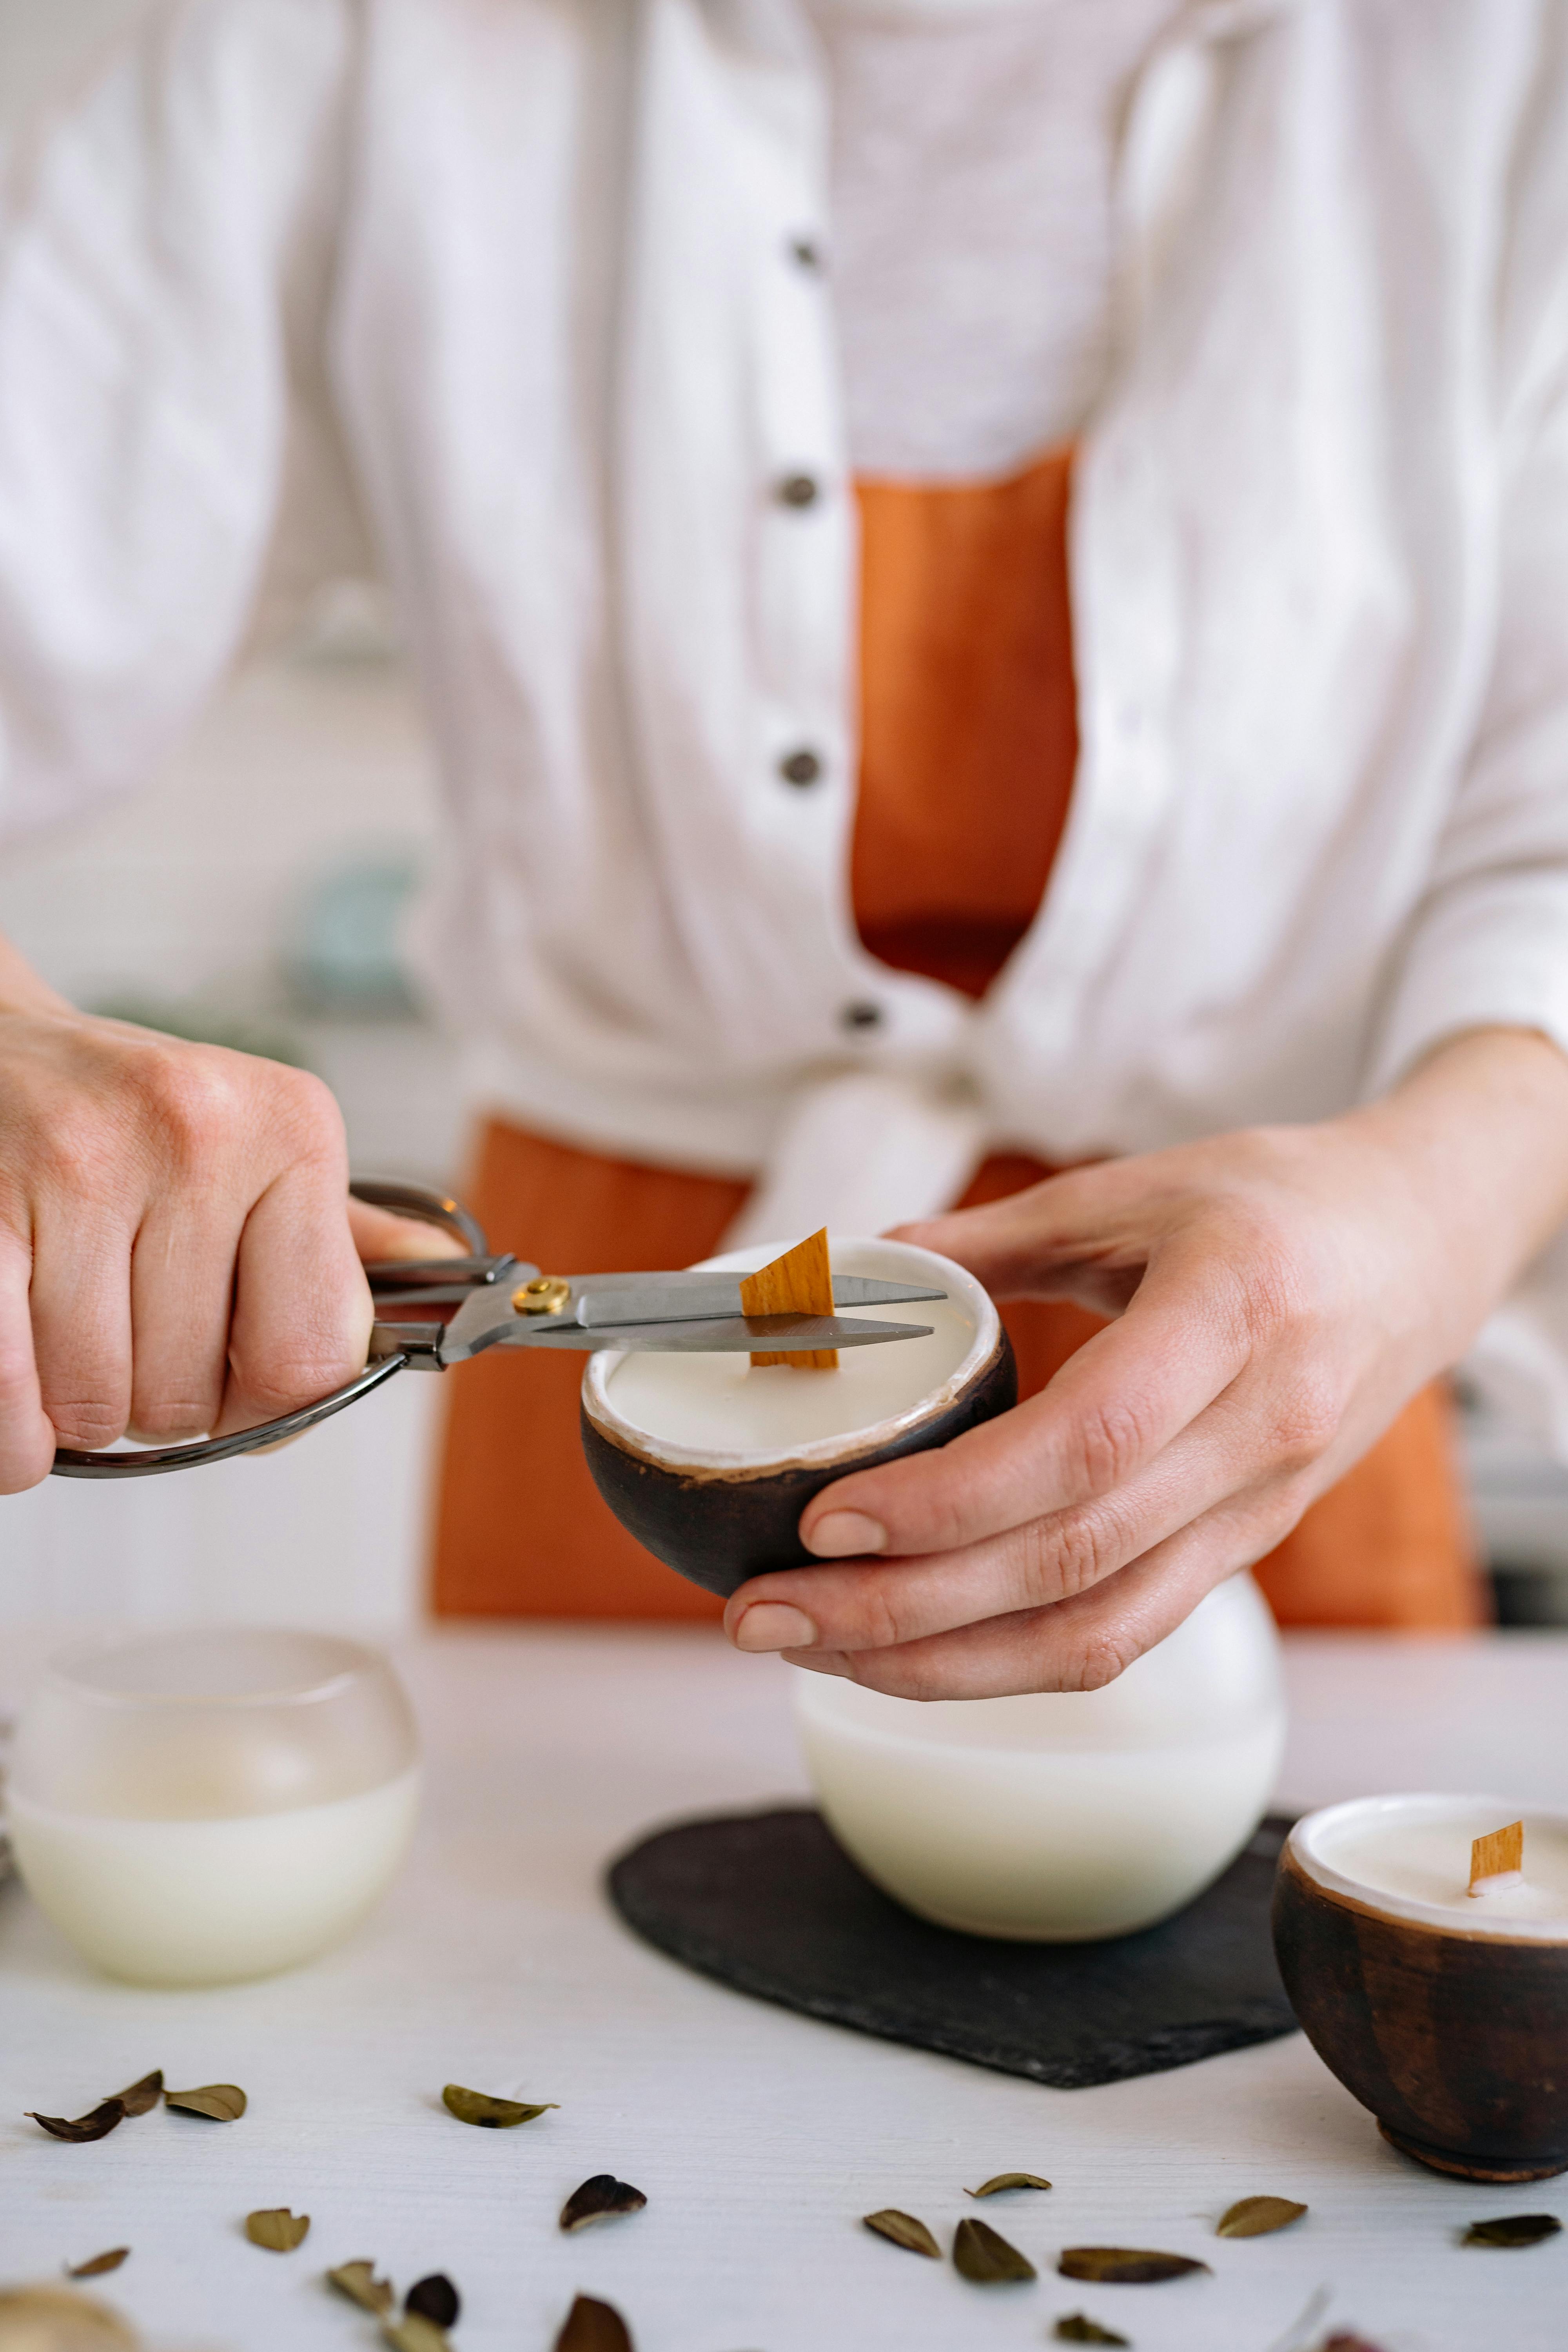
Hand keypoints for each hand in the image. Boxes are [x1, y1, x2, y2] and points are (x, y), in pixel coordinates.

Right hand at [0, 941, 442, 1489]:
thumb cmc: (125, 1121)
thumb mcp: (255, 1151)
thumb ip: (342, 1237)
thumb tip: (452, 1286)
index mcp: (289, 1128)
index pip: (313, 1356)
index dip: (268, 1409)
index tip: (236, 1391)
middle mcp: (195, 1132)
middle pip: (192, 1396)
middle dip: (158, 1400)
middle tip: (127, 1329)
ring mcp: (80, 1164)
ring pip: (97, 1406)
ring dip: (75, 1407)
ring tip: (68, 1324)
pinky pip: (10, 1400)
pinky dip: (12, 1431)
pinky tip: (19, 1384)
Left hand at [723, 1029, 1567, 1696]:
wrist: (1423, 1244)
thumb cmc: (1280, 1199)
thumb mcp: (1140, 1185)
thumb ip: (997, 1233)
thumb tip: (859, 1265)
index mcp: (1232, 1315)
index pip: (1082, 1447)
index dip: (948, 1503)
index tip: (825, 1517)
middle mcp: (1258, 1432)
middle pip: (1069, 1564)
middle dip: (900, 1610)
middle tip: (765, 1613)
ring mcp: (1260, 1507)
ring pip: (1096, 1634)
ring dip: (940, 1664)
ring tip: (811, 1648)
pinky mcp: (1247, 1546)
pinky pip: (1123, 1633)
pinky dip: (1008, 1661)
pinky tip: (913, 1652)